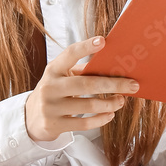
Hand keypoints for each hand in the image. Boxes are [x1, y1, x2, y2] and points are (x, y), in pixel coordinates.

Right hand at [24, 36, 139, 142]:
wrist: (32, 118)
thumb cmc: (54, 93)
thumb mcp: (60, 78)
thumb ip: (80, 71)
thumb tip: (112, 68)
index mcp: (53, 69)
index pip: (70, 54)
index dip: (86, 47)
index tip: (102, 41)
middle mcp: (50, 86)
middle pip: (87, 84)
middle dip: (113, 84)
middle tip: (132, 85)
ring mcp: (51, 107)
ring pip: (88, 105)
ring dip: (110, 103)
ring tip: (120, 101)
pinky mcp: (54, 125)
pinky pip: (84, 123)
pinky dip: (101, 119)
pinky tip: (110, 114)